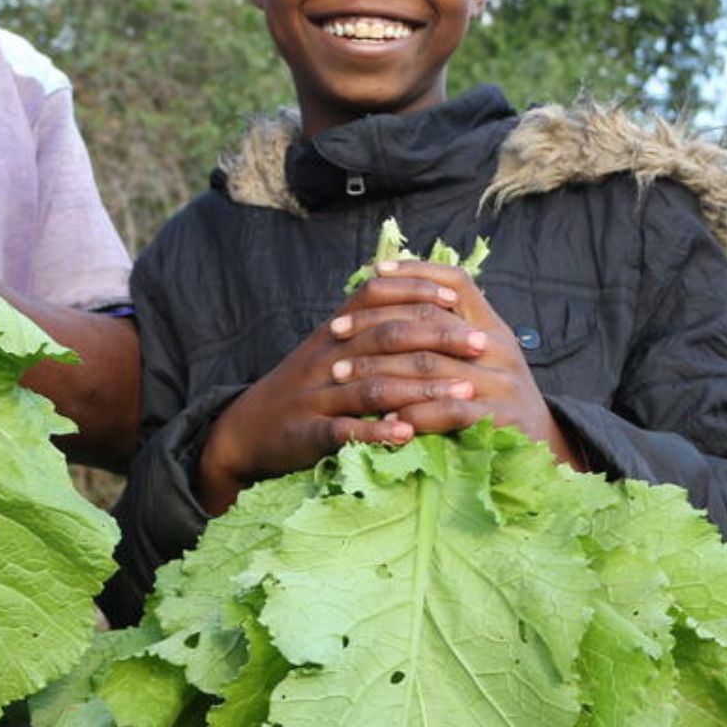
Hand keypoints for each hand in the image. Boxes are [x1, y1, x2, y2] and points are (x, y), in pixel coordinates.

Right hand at [197, 268, 491, 512]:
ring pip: (374, 386)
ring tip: (465, 392)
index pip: (376, 298)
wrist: (245, 429)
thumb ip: (366, 323)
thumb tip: (419, 297)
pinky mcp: (308, 434)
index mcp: (333, 333)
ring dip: (423, 388)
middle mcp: (326, 358)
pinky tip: (409, 434)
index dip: (417, 293)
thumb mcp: (329, 347)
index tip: (457, 295)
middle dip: (438, 339)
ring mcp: (316, 396)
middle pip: (386, 338)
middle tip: (481, 345)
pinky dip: (377, 432)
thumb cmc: (303, 388)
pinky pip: (345, 430)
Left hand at [326, 259, 581, 467]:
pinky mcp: (501, 419)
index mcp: (493, 326)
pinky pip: (449, 411)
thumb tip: (396, 294)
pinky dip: (414, 413)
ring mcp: (502, 383)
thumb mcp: (479, 355)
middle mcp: (499, 347)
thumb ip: (448, 330)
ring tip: (344, 375)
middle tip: (335, 333)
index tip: (373, 273)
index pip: (456, 282)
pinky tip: (383, 417)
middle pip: (431, 321)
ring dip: (380, 370)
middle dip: (376, 326)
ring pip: (432, 366)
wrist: (542, 444)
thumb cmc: (494, 396)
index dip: (415, 272)